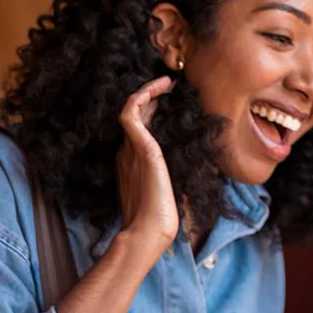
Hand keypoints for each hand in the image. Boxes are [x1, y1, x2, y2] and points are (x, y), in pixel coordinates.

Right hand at [116, 78, 178, 266]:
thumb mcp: (164, 197)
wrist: (148, 231)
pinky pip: (131, 110)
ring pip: (132, 108)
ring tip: (166, 81)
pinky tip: (161, 87)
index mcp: (132, 165)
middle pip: (135, 116)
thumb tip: (185, 185)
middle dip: (149, 98)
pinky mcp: (140, 147)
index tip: (166, 103)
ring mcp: (131, 149)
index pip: (138, 131)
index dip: (150, 114)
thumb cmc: (158, 223)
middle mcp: (127, 153)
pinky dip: (144, 94)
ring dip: (148, 90)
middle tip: (167, 86)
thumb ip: (167, 185)